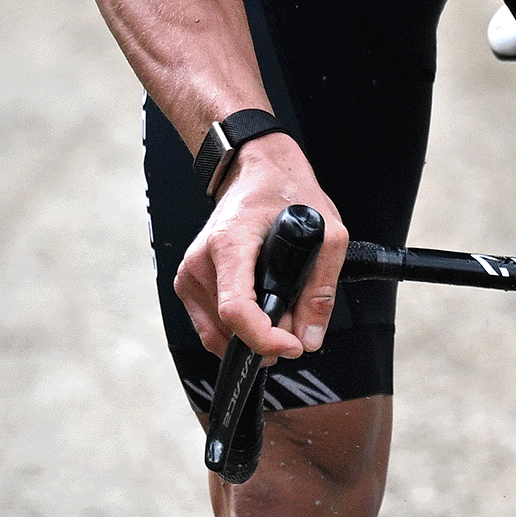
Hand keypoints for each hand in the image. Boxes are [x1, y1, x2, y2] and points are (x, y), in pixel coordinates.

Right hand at [171, 140, 345, 364]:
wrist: (256, 170)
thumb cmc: (286, 193)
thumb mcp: (327, 232)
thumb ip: (321, 288)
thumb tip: (310, 337)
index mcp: (228, 245)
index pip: (237, 311)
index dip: (265, 339)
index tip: (292, 346)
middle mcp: (200, 261)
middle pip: (228, 327)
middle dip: (266, 338)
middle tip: (296, 323)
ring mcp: (190, 273)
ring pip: (218, 333)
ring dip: (252, 336)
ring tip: (281, 312)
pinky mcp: (188, 282)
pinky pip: (209, 326)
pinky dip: (236, 331)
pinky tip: (260, 312)